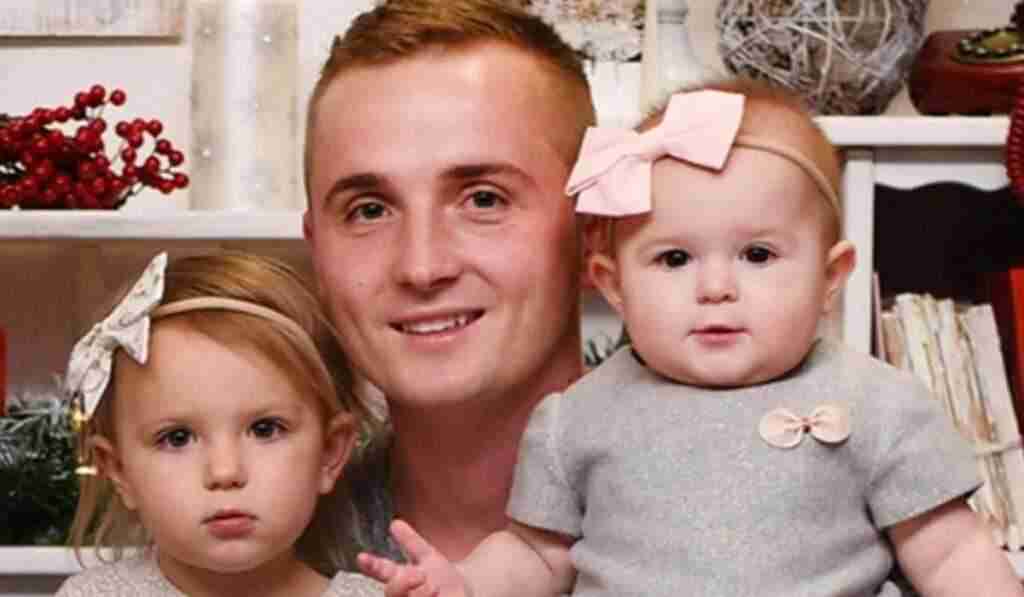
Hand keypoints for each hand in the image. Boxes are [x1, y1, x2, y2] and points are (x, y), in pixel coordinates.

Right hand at [357, 519, 471, 596]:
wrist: (462, 594)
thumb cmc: (441, 579)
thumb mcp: (428, 557)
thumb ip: (411, 542)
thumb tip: (394, 523)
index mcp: (400, 578)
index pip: (381, 571)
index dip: (371, 565)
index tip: (361, 556)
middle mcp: (403, 594)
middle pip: (391, 592)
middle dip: (402, 583)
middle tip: (420, 575)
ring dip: (420, 594)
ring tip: (434, 587)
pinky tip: (439, 596)